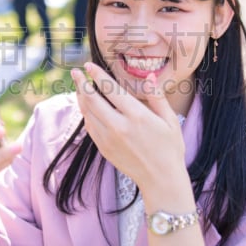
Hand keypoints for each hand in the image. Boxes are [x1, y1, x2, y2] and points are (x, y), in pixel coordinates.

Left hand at [73, 63, 203, 245]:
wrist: (161, 180)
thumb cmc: (170, 149)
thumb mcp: (170, 120)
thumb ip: (157, 97)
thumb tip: (148, 77)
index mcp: (136, 116)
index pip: (111, 89)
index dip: (98, 75)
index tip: (89, 65)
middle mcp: (119, 126)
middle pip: (92, 99)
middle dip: (81, 83)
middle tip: (75, 72)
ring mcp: (109, 139)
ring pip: (88, 113)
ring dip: (81, 98)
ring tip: (78, 86)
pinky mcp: (104, 149)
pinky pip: (90, 127)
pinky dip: (86, 114)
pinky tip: (87, 107)